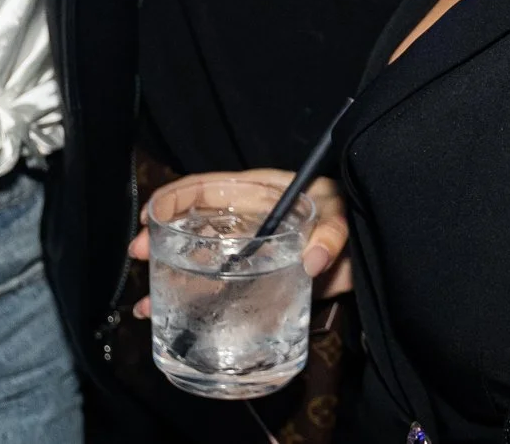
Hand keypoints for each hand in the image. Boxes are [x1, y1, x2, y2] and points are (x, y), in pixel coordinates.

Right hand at [126, 170, 352, 319]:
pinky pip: (217, 292)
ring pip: (198, 262)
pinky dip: (193, 305)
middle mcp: (244, 222)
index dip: (174, 199)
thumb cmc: (351, 217)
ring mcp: (247, 254)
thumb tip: (312, 261)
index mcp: (256, 193)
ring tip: (146, 304)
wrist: (370, 252)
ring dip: (169, 280)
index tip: (150, 218)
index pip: (205, 188)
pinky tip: (172, 320)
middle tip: (139, 257)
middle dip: (160, 240)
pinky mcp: (255, 284)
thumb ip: (331, 235)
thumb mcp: (341, 217)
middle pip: (192, 226)